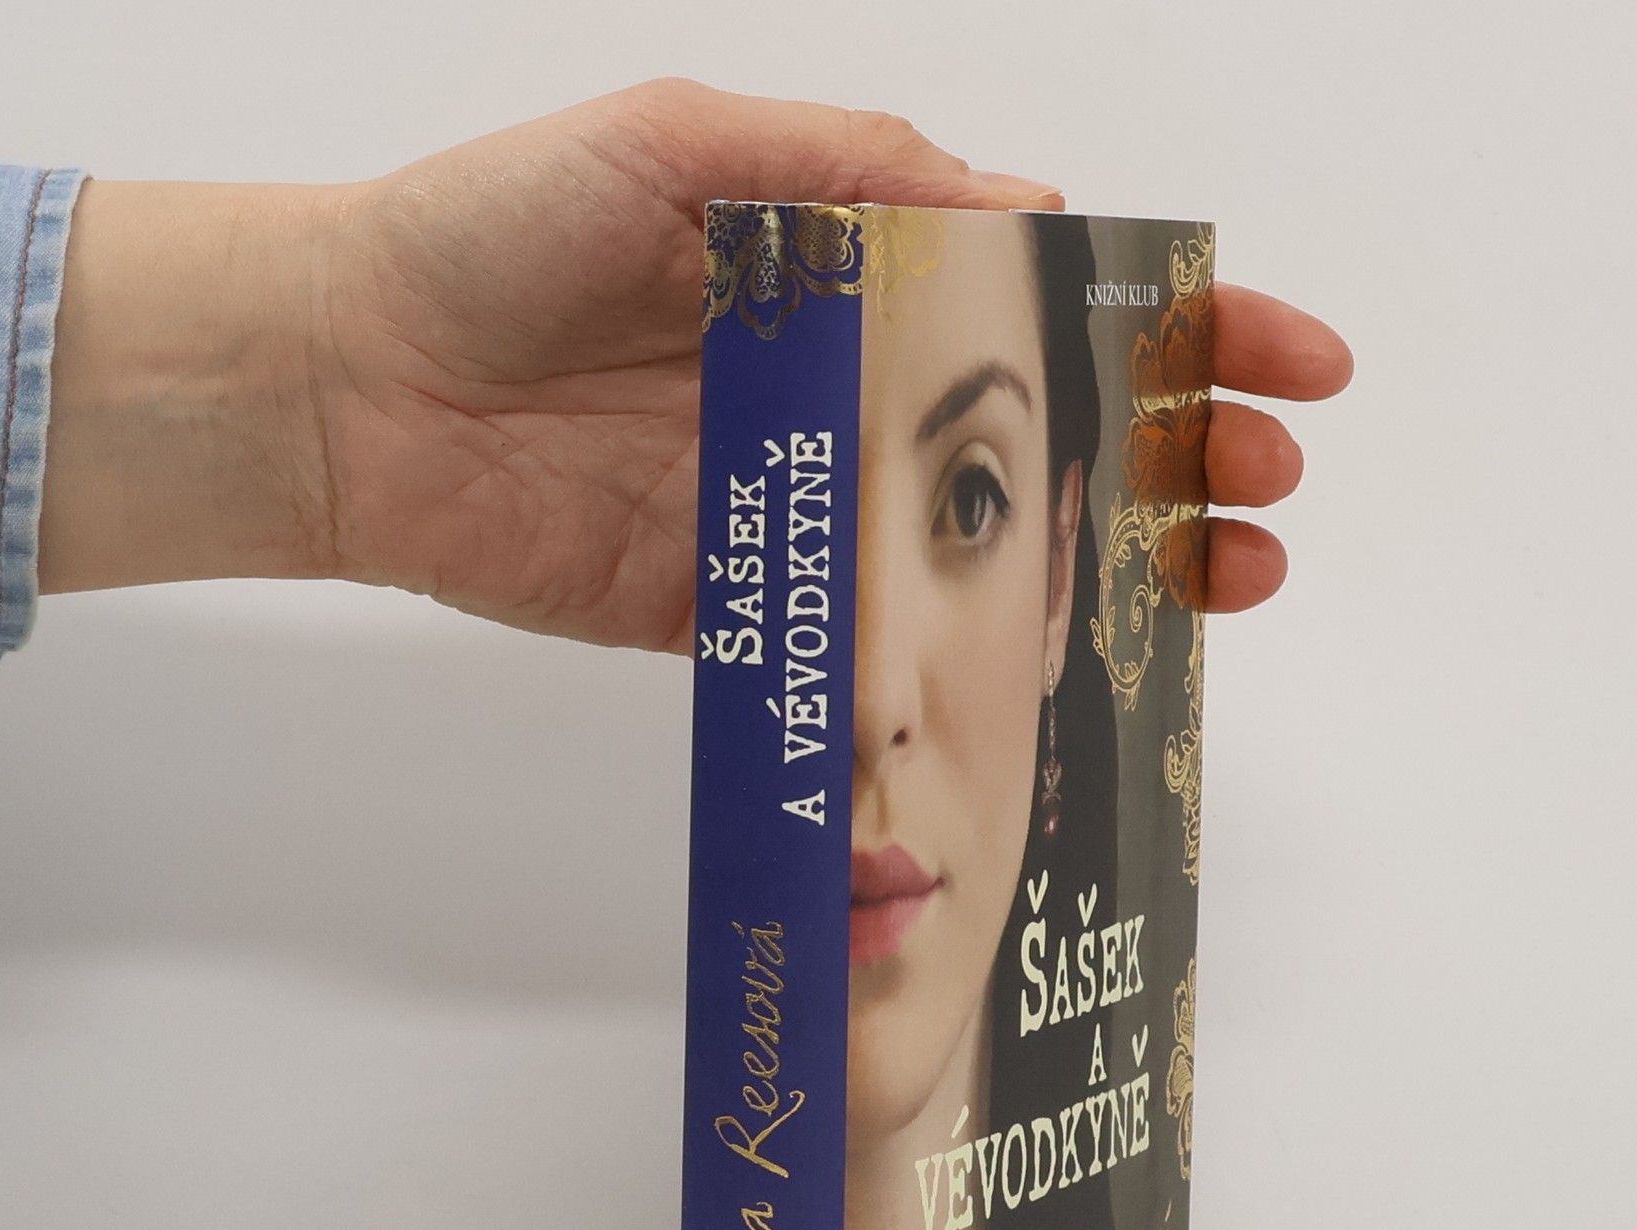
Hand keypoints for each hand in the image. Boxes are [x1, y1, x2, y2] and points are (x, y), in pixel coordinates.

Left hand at [39, 79, 1350, 647]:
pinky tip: (1057, 681)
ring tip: (1222, 582)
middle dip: (1182, 460)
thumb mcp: (682, 141)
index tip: (1283, 359)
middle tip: (1272, 488)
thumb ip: (848, 168)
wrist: (353, 380)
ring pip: (990, 560)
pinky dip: (960, 682)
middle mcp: (850, 401)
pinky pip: (869, 657)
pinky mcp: (747, 614)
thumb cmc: (497, 231)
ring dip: (1117, 572)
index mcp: (852, 278)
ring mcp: (809, 516)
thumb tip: (1028, 210)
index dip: (1181, 329)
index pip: (1056, 302)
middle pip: (1056, 440)